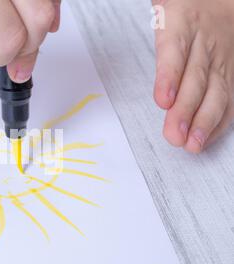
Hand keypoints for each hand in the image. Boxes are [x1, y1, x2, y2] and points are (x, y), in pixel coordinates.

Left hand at [153, 0, 233, 152]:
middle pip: (196, 78)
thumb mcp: (164, 11)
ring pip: (216, 90)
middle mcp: (206, 41)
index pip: (174, 51)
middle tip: (175, 135)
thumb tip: (143, 67)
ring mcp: (222, 57)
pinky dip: (217, 121)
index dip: (170, 77)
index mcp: (181, 21)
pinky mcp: (233, 70)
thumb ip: (154, 37)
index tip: (163, 101)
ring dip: (204, 120)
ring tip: (192, 144)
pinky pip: (229, 97)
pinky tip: (205, 138)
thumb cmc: (183, 9)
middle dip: (186, 110)